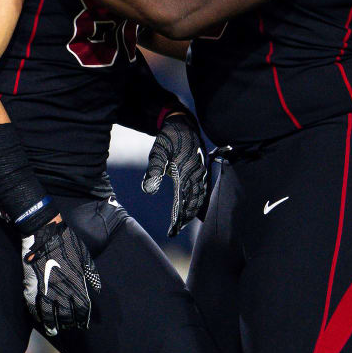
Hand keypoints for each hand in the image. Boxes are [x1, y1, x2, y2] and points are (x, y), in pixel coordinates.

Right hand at [21, 218, 100, 335]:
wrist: (44, 231)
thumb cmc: (66, 241)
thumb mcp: (85, 255)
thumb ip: (91, 274)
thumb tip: (97, 289)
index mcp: (76, 280)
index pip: (82, 307)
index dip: (84, 318)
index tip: (84, 323)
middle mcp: (62, 287)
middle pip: (66, 314)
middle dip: (69, 323)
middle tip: (70, 327)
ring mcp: (45, 287)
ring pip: (49, 314)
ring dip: (53, 325)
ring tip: (55, 330)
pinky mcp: (32, 285)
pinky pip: (34, 306)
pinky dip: (37, 316)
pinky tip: (40, 320)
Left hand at [141, 111, 208, 236]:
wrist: (183, 122)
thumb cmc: (169, 138)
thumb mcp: (158, 152)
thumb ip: (153, 171)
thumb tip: (147, 190)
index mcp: (187, 172)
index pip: (184, 201)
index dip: (179, 217)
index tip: (172, 230)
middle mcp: (198, 174)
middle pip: (195, 202)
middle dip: (187, 217)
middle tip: (177, 229)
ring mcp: (202, 171)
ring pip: (201, 196)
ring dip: (194, 210)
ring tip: (184, 221)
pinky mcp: (203, 169)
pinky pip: (203, 188)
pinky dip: (200, 200)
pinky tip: (195, 207)